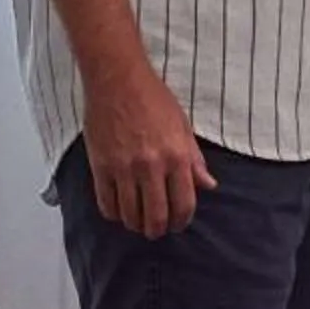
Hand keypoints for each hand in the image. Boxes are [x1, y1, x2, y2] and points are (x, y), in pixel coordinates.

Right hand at [81, 61, 215, 238]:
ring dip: (136, 224)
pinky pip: (107, 203)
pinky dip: (114, 213)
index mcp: (176, 156)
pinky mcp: (101, 166)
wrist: (116, 78)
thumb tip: (208, 185)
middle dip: (159, 230)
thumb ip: (194, 159)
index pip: (184, 205)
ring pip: (131, 215)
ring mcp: (124, 168)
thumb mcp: (182, 126)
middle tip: (157, 229)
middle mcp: (152, 166)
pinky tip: (119, 210)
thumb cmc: (152, 98)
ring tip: (138, 221)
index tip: (178, 223)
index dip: (182, 221)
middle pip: (157, 217)